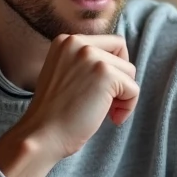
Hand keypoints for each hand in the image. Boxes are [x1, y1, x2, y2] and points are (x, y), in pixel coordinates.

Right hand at [0, 34, 138, 176]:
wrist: (42, 135)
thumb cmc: (55, 114)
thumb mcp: (64, 74)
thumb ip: (85, 63)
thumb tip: (122, 64)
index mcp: (66, 41)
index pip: (109, 43)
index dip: (111, 68)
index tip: (98, 90)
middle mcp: (77, 43)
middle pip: (121, 52)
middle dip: (119, 78)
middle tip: (105, 102)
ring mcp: (91, 57)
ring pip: (129, 71)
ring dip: (123, 95)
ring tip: (105, 112)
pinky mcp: (105, 74)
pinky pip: (134, 89)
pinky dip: (128, 107)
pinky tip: (111, 119)